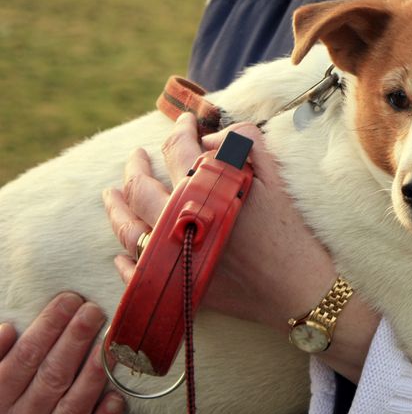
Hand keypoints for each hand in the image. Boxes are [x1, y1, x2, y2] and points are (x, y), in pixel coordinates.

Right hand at [0, 294, 123, 413]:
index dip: (47, 327)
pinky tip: (116, 398)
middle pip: (51, 376)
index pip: (24, 358)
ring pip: (72, 406)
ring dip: (93, 373)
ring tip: (110, 344)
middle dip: (74, 340)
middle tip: (94, 311)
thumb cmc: (7, 410)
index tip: (68, 300)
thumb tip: (7, 330)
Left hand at [103, 113, 378, 380]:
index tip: (185, 123)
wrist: (299, 290)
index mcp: (204, 193)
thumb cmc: (291, 234)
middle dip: (136, 167)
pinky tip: (121, 255)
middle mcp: (180, 223)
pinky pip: (137, 274)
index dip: (180, 131)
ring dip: (116, 209)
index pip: (178, 150)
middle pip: (141, 188)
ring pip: (129, 230)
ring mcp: (174, 258)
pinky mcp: (178, 287)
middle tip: (137, 157)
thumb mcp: (276, 179)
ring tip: (111, 196)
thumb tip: (211, 140)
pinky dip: (125, 262)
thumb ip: (246, 145)